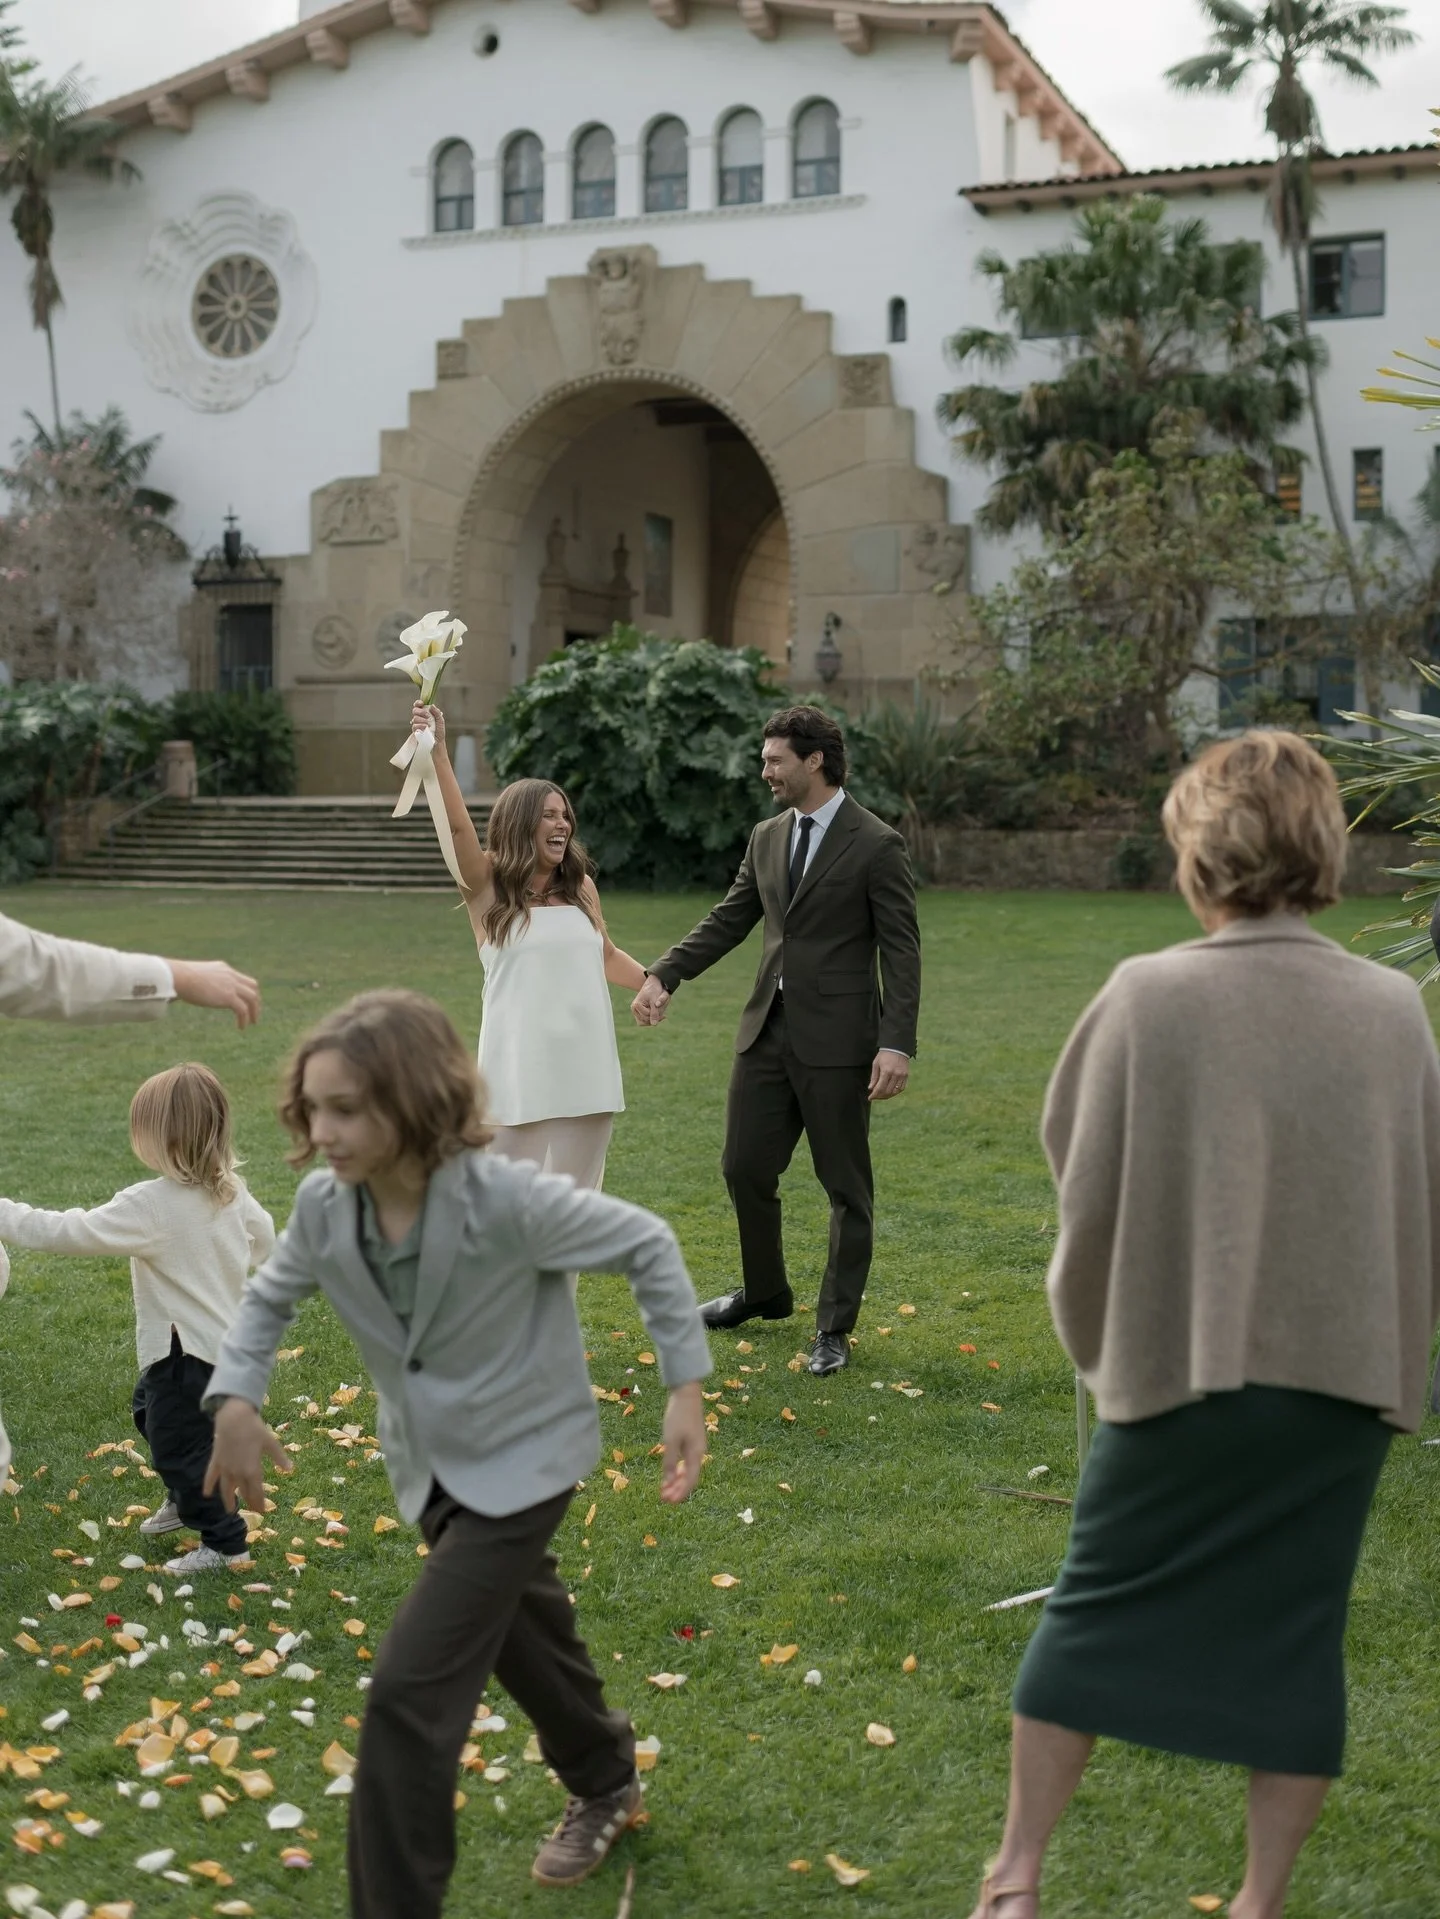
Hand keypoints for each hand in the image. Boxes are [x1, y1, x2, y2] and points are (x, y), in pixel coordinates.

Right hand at [167, 958, 260, 1028]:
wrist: (177, 976)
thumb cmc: (176, 978)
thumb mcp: (191, 978)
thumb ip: (193, 985)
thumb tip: (177, 997)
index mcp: (222, 968)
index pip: (241, 978)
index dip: (245, 990)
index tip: (244, 1001)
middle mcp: (230, 975)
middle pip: (252, 986)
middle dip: (255, 999)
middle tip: (254, 1012)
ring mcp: (231, 985)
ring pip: (252, 998)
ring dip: (254, 1011)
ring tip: (252, 1023)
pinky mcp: (228, 996)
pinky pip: (243, 1010)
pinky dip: (244, 1019)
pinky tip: (241, 1027)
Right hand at [203, 1398, 292, 1513]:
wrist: (234, 1417)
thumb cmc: (255, 1428)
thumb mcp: (270, 1442)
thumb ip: (279, 1457)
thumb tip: (290, 1469)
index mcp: (252, 1470)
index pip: (256, 1492)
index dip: (259, 1502)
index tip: (262, 1511)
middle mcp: (238, 1473)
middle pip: (243, 1492)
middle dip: (249, 1502)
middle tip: (253, 1510)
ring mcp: (225, 1468)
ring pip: (226, 1489)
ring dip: (228, 1501)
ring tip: (230, 1511)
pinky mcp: (216, 1461)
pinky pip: (210, 1476)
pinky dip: (208, 1485)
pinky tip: (206, 1494)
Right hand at [412, 700, 444, 746]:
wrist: (437, 742)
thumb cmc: (439, 731)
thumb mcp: (440, 721)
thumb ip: (437, 712)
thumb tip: (431, 705)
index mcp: (426, 713)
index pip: (418, 705)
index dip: (418, 703)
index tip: (421, 704)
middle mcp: (420, 717)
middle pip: (415, 710)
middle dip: (421, 712)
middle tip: (427, 717)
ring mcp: (417, 724)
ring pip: (415, 718)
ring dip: (423, 721)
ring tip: (428, 726)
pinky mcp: (415, 730)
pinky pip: (415, 726)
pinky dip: (421, 727)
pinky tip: (425, 729)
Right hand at [631, 973, 670, 1026]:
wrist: (653, 984)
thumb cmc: (654, 990)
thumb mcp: (655, 1001)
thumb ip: (655, 1013)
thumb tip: (654, 1024)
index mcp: (636, 1005)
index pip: (647, 1015)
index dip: (655, 1011)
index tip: (658, 1004)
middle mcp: (634, 1010)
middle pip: (646, 1020)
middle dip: (655, 1016)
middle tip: (661, 1008)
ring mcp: (636, 1013)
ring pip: (645, 1022)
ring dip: (654, 1018)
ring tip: (660, 1011)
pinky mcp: (640, 1015)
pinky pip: (646, 1022)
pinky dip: (653, 1018)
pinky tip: (660, 1014)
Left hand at [659, 1381, 705, 1503]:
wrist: (686, 1394)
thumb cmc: (678, 1416)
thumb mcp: (671, 1440)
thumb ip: (669, 1462)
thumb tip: (667, 1482)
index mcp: (696, 1454)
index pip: (689, 1481)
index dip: (679, 1493)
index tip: (667, 1502)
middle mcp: (699, 1452)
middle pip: (690, 1478)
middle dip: (677, 1490)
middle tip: (663, 1499)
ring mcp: (696, 1446)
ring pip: (688, 1471)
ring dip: (677, 1482)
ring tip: (665, 1490)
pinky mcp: (692, 1441)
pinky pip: (686, 1462)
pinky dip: (678, 1471)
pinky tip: (670, 1474)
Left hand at [868, 1049, 909, 1101]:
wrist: (897, 1047)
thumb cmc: (884, 1055)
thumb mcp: (876, 1064)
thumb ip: (874, 1077)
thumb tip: (871, 1088)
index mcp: (886, 1071)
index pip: (880, 1088)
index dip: (874, 1095)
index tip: (870, 1097)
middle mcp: (895, 1075)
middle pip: (887, 1091)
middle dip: (880, 1096)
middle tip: (875, 1096)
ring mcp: (902, 1076)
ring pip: (895, 1091)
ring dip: (888, 1096)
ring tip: (882, 1095)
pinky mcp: (906, 1075)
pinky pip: (902, 1088)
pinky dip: (895, 1092)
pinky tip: (890, 1092)